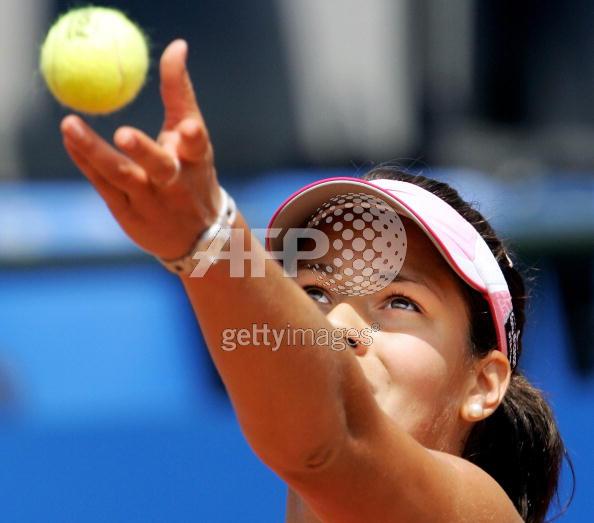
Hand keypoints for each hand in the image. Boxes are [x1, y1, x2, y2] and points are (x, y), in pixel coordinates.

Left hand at [61, 39, 221, 260]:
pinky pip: (103, 183)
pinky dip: (85, 159)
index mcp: (197, 162)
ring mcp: (151, 201)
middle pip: (160, 167)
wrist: (198, 236)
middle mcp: (175, 184)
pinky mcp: (128, 213)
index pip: (197, 145)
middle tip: (124, 133)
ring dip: (95, 152)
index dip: (193, 137)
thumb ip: (181, 92)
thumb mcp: (194, 137)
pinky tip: (70, 138)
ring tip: (69, 125)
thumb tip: (178, 45)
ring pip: (122, 176)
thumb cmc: (193, 173)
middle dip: (144, 150)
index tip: (189, 128)